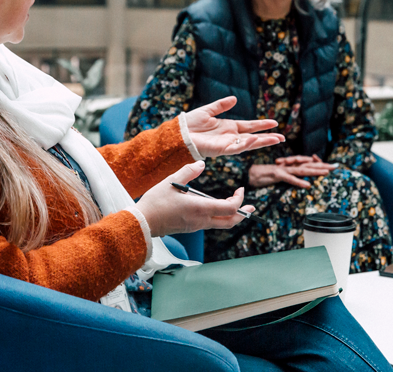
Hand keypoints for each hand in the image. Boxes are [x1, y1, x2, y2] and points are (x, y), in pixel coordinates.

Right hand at [135, 161, 255, 236]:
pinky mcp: (190, 227)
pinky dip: (219, 217)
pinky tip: (215, 207)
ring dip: (231, 216)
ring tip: (236, 205)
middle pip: (230, 222)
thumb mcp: (171, 181)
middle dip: (243, 214)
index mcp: (200, 208)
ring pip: (221, 224)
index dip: (239, 200)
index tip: (240, 189)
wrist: (142, 223)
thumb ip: (189, 171)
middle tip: (251, 207)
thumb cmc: (155, 203)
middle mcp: (201, 220)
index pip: (230, 208)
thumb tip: (202, 164)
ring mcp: (196, 226)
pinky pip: (210, 224)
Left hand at [184, 97, 284, 157]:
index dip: (262, 125)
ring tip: (277, 139)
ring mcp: (227, 144)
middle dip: (268, 138)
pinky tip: (256, 139)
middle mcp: (230, 137)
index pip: (250, 126)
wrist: (179, 134)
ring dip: (263, 142)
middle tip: (282, 138)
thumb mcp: (208, 111)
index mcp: (228, 127)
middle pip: (254, 137)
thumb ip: (221, 105)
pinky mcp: (221, 150)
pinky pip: (237, 148)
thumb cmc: (190, 124)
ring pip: (249, 144)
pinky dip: (247, 144)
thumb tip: (234, 99)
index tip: (274, 123)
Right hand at [249, 155, 336, 188]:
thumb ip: (289, 177)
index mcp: (290, 166)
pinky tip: (307, 185)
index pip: (307, 164)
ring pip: (301, 170)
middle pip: (308, 165)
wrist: (247, 173)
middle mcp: (288, 166)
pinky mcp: (277, 174)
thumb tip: (301, 181)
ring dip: (314, 171)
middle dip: (322, 166)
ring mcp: (283, 169)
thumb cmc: (262, 175)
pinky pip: (289, 178)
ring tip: (326, 172)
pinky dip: (298, 182)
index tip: (331, 166)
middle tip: (335, 167)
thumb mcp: (279, 177)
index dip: (319, 164)